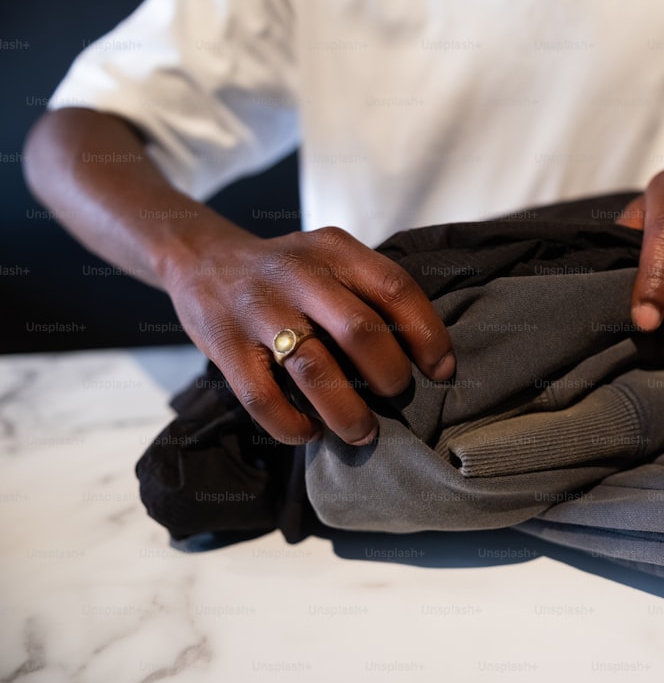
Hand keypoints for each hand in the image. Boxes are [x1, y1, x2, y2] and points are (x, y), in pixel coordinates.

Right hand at [163, 225, 454, 444]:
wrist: (202, 258)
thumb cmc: (288, 274)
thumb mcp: (331, 260)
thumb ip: (371, 294)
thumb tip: (429, 358)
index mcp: (334, 249)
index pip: (396, 289)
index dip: (427, 335)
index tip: (441, 371)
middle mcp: (298, 274)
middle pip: (360, 330)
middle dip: (390, 375)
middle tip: (396, 396)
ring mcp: (257, 309)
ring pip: (314, 369)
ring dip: (347, 411)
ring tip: (363, 432)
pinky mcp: (224, 345)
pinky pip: (262, 398)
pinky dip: (292, 425)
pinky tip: (310, 432)